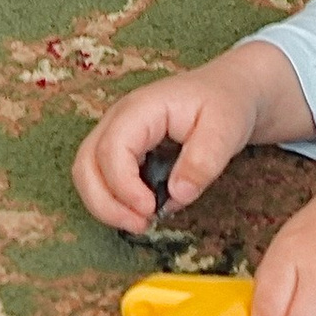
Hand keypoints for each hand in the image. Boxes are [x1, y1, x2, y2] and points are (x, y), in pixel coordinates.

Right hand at [72, 40, 311, 232]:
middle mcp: (118, 119)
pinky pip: (101, 176)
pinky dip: (114, 200)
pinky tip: (144, 210)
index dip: (124, 187)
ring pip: (87, 173)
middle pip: (86, 164)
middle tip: (141, 225)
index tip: (151, 210)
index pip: (112, 149)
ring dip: (106, 204)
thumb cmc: (226, 104)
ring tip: (141, 222)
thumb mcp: (226, 129)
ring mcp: (116, 133)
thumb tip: (176, 195)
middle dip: (105, 203)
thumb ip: (203, 161)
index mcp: (140, 109)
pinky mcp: (121, 149)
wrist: (229, 91)